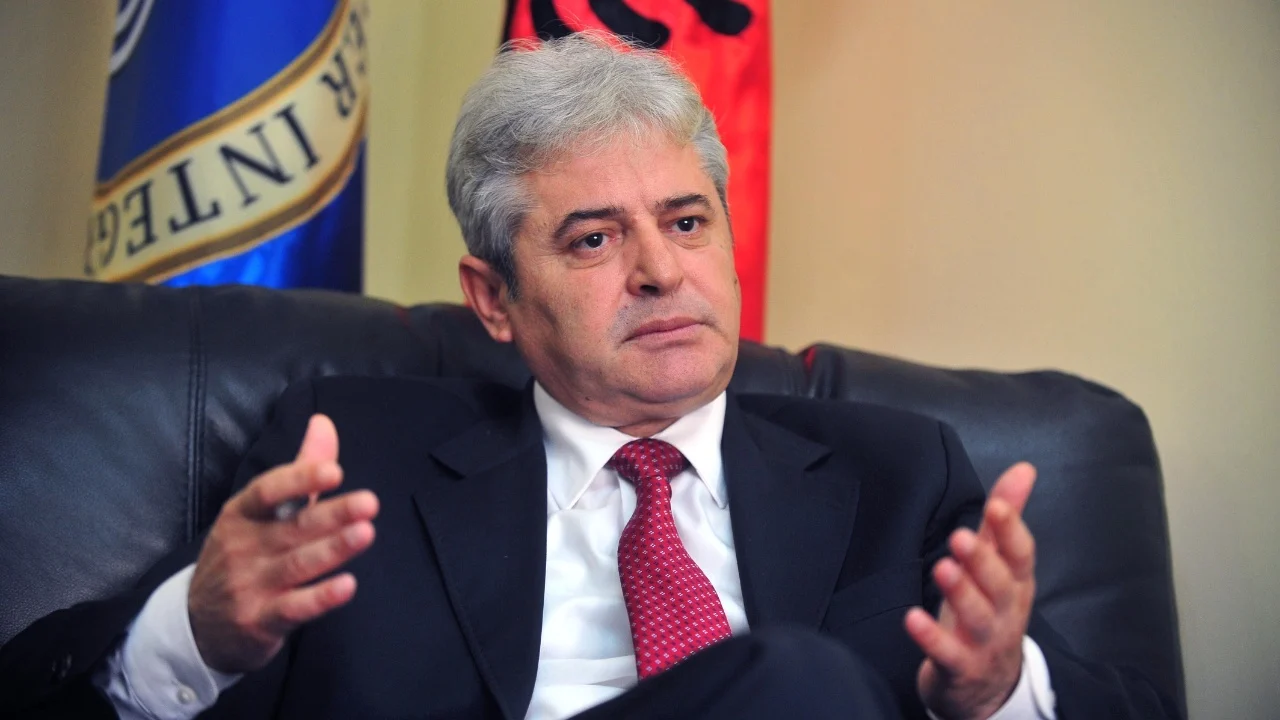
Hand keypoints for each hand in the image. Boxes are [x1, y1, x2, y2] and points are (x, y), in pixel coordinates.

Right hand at [188, 414, 378, 672]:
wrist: (198, 625)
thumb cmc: (243, 555)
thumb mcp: (260, 512)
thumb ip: (300, 469)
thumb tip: (324, 422)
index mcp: (242, 514)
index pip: (268, 491)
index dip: (300, 480)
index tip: (335, 470)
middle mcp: (243, 547)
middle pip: (293, 527)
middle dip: (333, 515)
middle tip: (370, 502)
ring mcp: (250, 585)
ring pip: (298, 565)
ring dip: (333, 549)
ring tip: (366, 533)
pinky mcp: (260, 621)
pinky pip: (294, 609)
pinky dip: (321, 598)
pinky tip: (347, 586)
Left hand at [905, 462, 1037, 719]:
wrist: (988, 689)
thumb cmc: (990, 613)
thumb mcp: (999, 566)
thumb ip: (1005, 518)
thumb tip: (1024, 469)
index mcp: (1016, 584)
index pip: (1020, 556)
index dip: (1011, 531)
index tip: (996, 506)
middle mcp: (1005, 613)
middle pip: (999, 586)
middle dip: (983, 561)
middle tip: (961, 537)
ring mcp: (984, 643)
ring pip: (977, 618)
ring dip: (960, 593)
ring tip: (942, 568)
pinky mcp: (959, 668)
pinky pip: (946, 653)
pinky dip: (930, 637)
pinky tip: (911, 618)